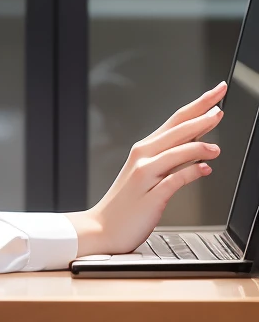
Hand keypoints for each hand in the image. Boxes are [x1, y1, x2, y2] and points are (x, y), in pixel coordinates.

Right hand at [67, 82, 225, 256]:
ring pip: (176, 152)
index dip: (198, 105)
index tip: (216, 93)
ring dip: (199, 147)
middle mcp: (144, 157)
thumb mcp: (148, 173)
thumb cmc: (126, 203)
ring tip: (217, 147)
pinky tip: (205, 169)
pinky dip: (191, 173)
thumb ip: (173, 158)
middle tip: (220, 108)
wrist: (103, 228)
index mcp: (145, 149)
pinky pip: (175, 180)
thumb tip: (200, 145)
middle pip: (177, 130)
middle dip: (201, 116)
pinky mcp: (151, 196)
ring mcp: (146, 175)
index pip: (176, 120)